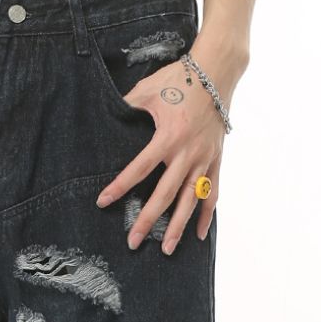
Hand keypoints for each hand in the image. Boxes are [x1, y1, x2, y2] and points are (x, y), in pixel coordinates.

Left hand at [95, 52, 232, 252]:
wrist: (217, 73)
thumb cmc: (180, 79)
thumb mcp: (148, 89)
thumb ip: (127, 106)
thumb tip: (106, 115)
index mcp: (168, 137)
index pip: (139, 168)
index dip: (120, 186)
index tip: (103, 202)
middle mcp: (188, 153)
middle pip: (165, 194)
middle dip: (148, 220)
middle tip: (132, 242)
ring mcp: (204, 159)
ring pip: (190, 200)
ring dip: (178, 227)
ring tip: (165, 249)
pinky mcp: (216, 160)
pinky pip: (212, 193)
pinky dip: (206, 215)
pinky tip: (199, 235)